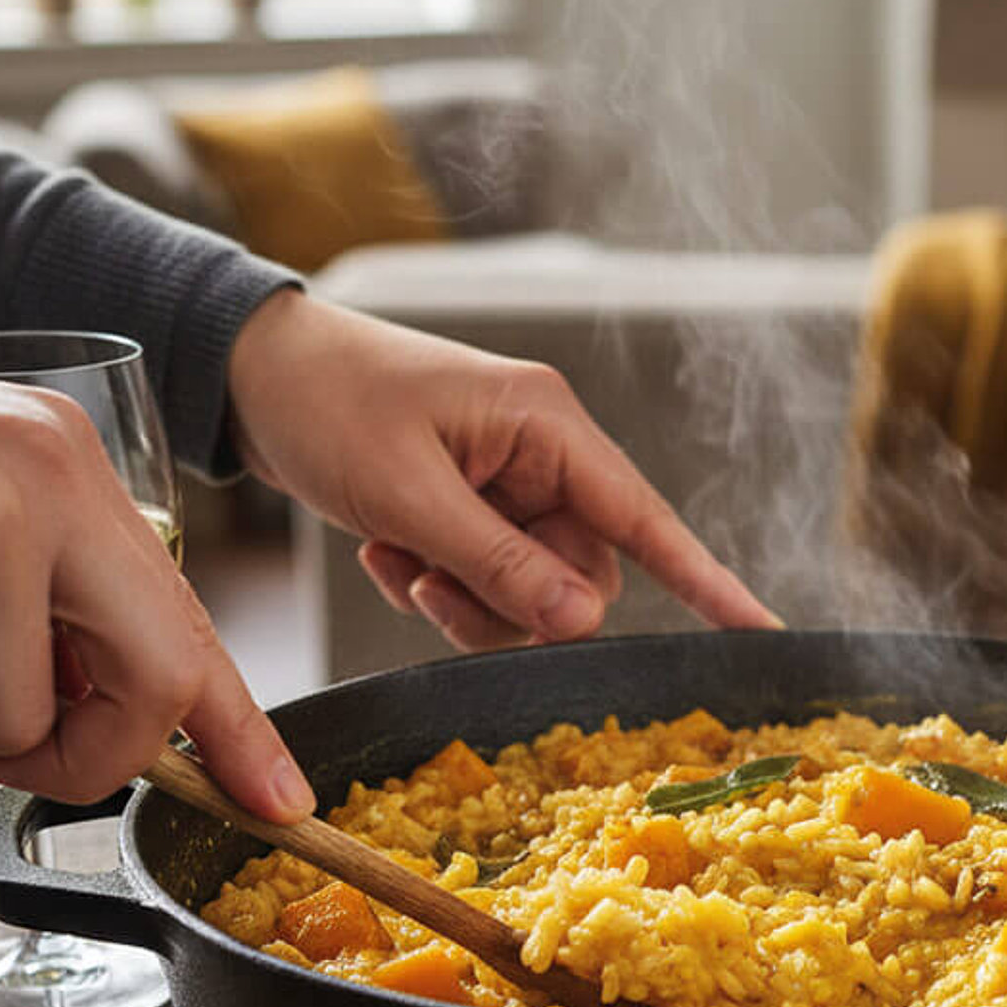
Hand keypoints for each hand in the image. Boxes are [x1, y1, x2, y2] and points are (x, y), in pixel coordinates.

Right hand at [0, 339, 313, 817]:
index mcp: (69, 465)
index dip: (240, 725)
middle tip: (20, 755)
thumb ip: (33, 590)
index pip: (190, 615)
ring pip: (8, 717)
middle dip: (95, 756)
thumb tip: (86, 707)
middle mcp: (52, 484)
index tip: (280, 800)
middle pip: (156, 682)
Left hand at [225, 292, 777, 651]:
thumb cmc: (327, 400)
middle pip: (580, 575)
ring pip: (531, 590)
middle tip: (433, 587)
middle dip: (512, 603)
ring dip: (465, 598)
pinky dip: (437, 582)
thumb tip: (584, 623)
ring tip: (399, 561)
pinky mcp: (473, 508)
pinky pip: (487, 582)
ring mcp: (508, 485)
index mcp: (548, 426)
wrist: (248, 374)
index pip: (647, 519)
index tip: (758, 631)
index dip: (707, 581)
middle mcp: (543, 455)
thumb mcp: (410, 493)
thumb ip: (501, 563)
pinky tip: (386, 550)